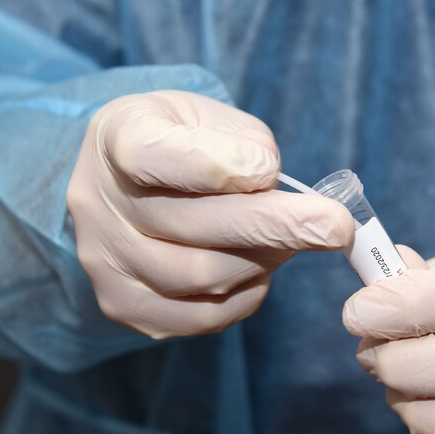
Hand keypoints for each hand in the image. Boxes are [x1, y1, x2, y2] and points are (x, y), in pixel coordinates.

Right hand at [67, 90, 354, 337]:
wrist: (130, 182)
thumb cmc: (185, 140)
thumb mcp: (212, 117)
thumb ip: (244, 147)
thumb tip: (274, 195)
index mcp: (118, 137)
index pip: (155, 154)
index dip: (216, 166)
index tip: (269, 170)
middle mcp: (98, 202)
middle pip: (191, 226)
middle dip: (276, 226)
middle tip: (336, 226)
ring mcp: (105, 261)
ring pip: (202, 276)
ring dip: (264, 259)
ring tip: (290, 239)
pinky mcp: (124, 306)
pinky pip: (201, 316)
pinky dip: (246, 293)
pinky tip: (259, 267)